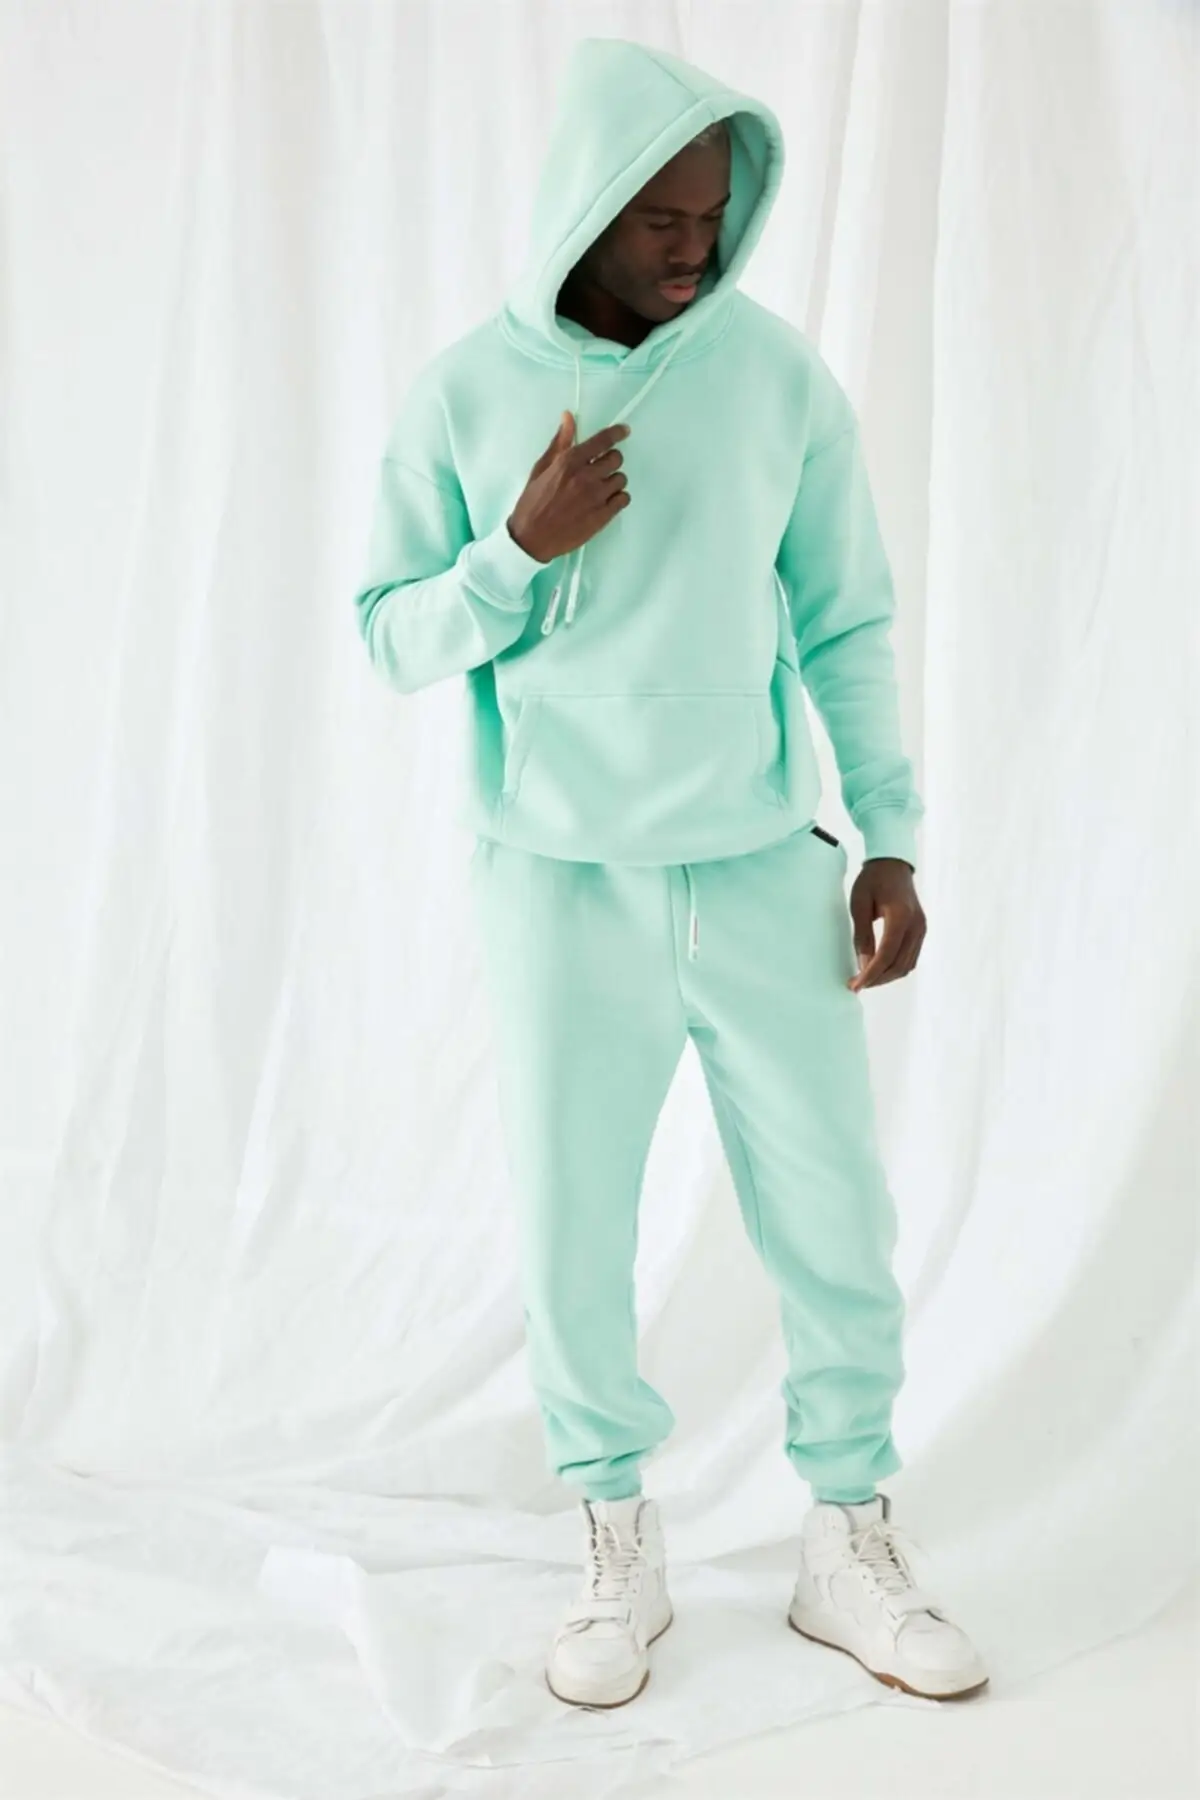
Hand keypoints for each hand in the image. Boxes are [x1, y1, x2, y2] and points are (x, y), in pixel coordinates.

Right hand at [507, 413, 631, 563]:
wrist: (531, 538)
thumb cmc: (533, 502)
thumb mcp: (541, 468)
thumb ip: (559, 443)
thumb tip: (569, 417)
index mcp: (569, 462)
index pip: (602, 441)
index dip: (616, 433)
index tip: (624, 431)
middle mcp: (586, 477)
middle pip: (616, 459)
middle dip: (609, 461)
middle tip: (599, 469)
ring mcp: (596, 497)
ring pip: (621, 479)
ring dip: (613, 481)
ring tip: (599, 489)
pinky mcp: (603, 516)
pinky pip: (624, 499)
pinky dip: (618, 498)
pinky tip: (606, 502)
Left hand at [847, 858, 925, 989]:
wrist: (893, 864)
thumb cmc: (872, 880)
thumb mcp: (860, 905)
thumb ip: (863, 936)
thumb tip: (864, 966)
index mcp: (901, 917)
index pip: (886, 956)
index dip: (870, 974)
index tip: (854, 986)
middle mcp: (916, 926)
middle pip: (899, 965)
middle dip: (877, 979)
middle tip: (856, 985)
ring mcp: (922, 929)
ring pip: (907, 965)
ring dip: (887, 977)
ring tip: (866, 980)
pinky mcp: (921, 930)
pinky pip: (910, 957)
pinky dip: (895, 968)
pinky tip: (880, 970)